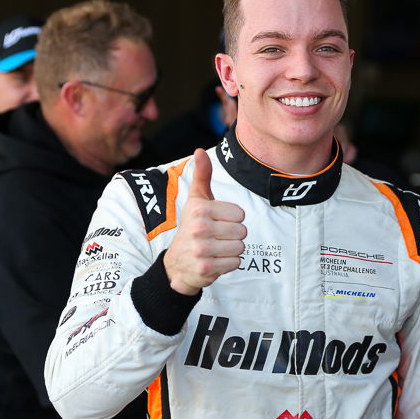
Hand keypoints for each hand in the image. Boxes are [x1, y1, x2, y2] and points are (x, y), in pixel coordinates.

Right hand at [163, 148, 246, 294]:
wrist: (177, 264)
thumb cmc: (192, 227)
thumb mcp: (196, 200)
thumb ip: (202, 176)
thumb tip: (199, 150)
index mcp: (199, 209)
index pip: (240, 214)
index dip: (232, 219)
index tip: (216, 222)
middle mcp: (199, 228)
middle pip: (242, 231)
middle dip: (233, 236)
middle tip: (216, 237)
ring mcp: (201, 249)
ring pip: (240, 247)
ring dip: (232, 250)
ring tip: (216, 249)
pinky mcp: (206, 268)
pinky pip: (235, 263)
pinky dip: (229, 264)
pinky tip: (215, 260)